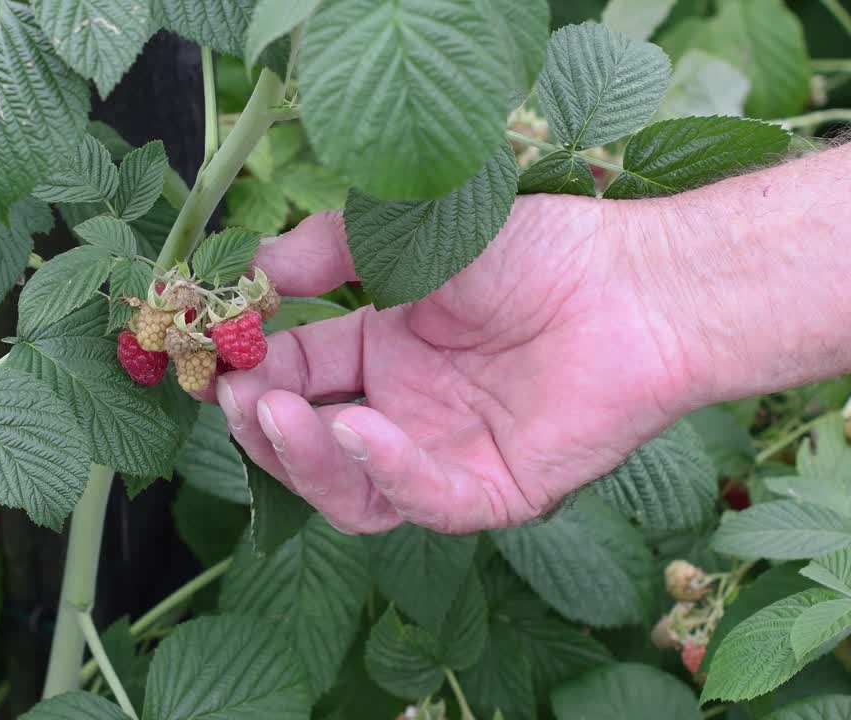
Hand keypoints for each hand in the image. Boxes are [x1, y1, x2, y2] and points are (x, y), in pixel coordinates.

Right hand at [211, 197, 699, 533]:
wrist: (639, 281)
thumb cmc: (537, 250)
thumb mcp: (411, 236)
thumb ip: (329, 252)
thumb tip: (252, 271)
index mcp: (386, 354)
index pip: (297, 375)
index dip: (251, 370)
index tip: (212, 352)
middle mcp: (408, 412)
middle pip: (314, 445)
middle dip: (263, 424)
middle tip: (233, 393)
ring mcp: (448, 455)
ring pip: (354, 491)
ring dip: (306, 458)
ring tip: (273, 412)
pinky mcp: (496, 490)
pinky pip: (427, 499)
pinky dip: (388, 470)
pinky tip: (358, 425)